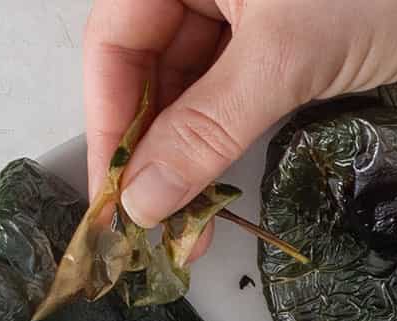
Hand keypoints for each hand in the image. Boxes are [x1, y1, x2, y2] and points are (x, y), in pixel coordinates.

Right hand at [83, 0, 396, 226]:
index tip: (115, 193)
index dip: (107, 117)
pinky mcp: (289, 26)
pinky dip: (226, 129)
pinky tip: (217, 176)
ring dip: (187, 144)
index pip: (115, 36)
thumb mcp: (283, 59)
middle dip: (150, 140)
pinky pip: (236, 80)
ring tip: (184, 214)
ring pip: (194, 75)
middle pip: (151, 58)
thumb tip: (145, 201)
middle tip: (152, 218)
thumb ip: (205, 130)